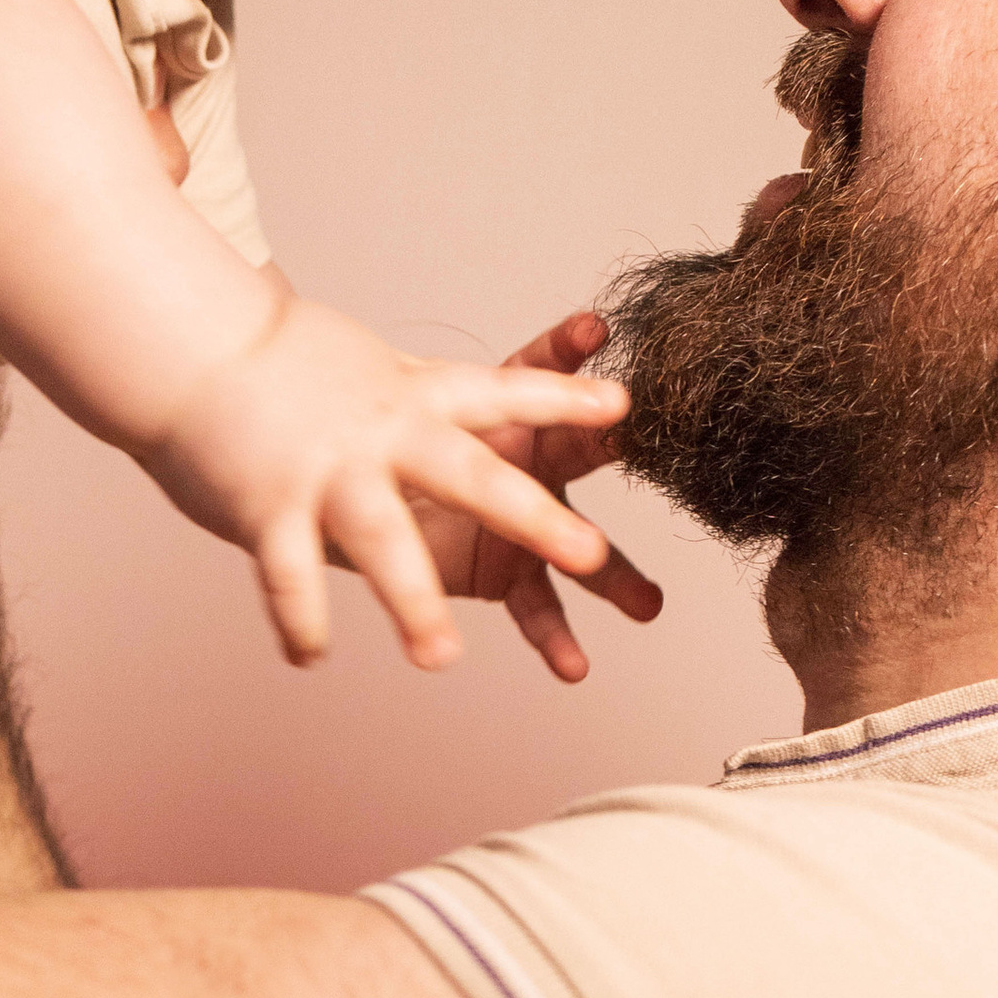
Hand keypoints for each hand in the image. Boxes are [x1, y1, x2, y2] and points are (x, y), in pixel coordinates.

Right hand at [141, 287, 635, 670]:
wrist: (190, 349)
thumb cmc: (287, 367)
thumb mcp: (376, 372)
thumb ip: (437, 398)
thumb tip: (507, 390)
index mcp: (416, 398)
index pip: (505, 395)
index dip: (566, 403)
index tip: (625, 410)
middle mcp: (381, 434)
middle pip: (469, 474)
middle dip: (532, 517)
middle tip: (592, 554)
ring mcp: (326, 471)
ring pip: (380, 539)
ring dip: (411, 601)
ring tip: (440, 660)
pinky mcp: (268, 507)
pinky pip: (288, 574)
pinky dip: (300, 619)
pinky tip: (312, 658)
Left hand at [413, 309, 660, 681]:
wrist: (350, 508)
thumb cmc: (378, 452)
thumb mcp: (390, 419)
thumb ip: (406, 392)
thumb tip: (421, 365)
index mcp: (503, 411)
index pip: (537, 372)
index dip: (564, 350)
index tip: (589, 329)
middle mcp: (531, 462)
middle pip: (578, 451)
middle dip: (612, 447)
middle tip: (643, 444)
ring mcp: (529, 522)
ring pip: (578, 546)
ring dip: (615, 575)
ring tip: (647, 605)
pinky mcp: (512, 575)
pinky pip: (537, 609)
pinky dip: (555, 640)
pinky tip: (574, 667)